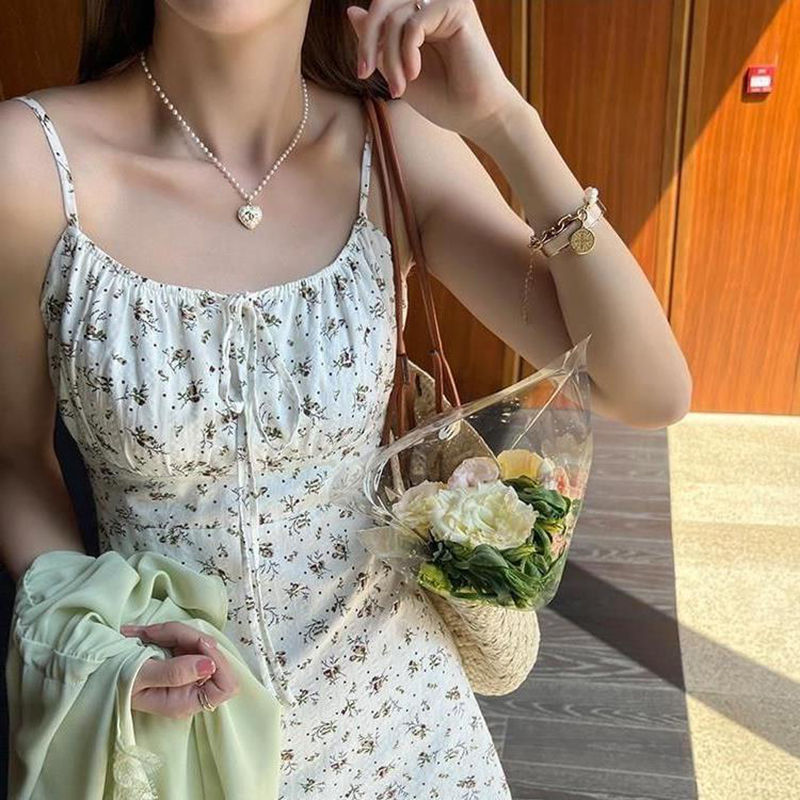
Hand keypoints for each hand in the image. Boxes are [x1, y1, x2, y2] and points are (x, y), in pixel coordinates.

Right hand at [120, 621, 239, 719]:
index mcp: (185, 701)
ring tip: (144, 633)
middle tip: (161, 633)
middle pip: (215, 658)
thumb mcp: (140, 677)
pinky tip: (145, 633)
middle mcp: (191, 689)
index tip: (198, 644)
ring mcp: (187, 673)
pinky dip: (170, 631)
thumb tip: (210, 664)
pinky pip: (188, 638)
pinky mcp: (180, 658)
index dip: (219, 662)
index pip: (226, 686)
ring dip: (176, 632)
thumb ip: (176, 672)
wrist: (94, 672)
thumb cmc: (113, 680)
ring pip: (201, 643)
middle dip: (192, 639)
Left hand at [346, 0, 526, 141]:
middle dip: (368, 42)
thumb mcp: (397, 69)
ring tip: (399, 87)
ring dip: (389, 57)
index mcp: (422, 14)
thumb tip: (352, 11)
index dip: (365, 39)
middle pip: (382, 5)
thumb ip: (378, 42)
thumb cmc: (444, 98)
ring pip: (395, 15)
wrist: (477, 115)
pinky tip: (413, 74)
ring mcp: (447, 2)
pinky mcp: (458, 7)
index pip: (381, 10)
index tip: (363, 73)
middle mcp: (434, 2)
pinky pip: (414, 22)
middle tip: (365, 75)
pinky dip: (406, 52)